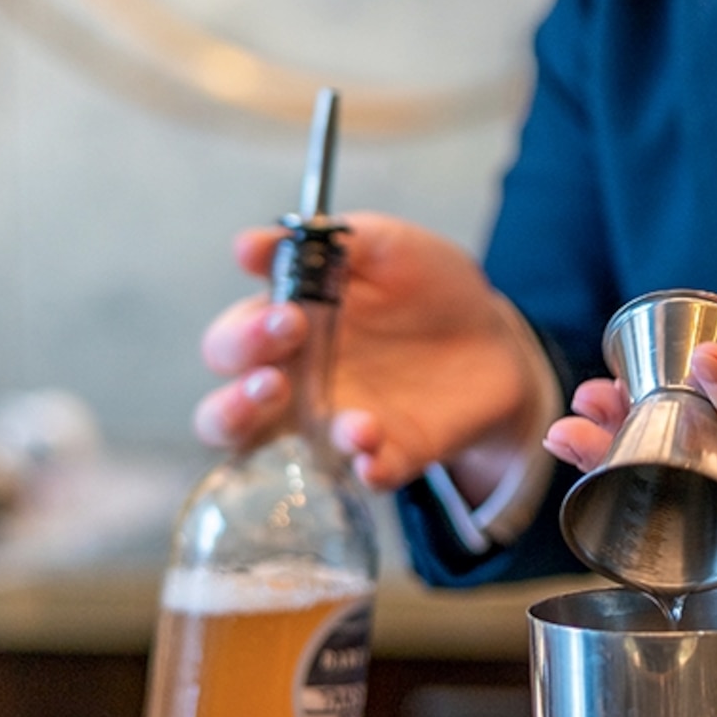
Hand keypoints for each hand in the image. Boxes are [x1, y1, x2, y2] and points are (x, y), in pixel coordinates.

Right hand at [196, 214, 543, 494]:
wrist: (494, 333)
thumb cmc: (426, 286)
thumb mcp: (384, 246)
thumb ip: (325, 242)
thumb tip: (247, 244)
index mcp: (287, 330)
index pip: (230, 345)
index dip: (245, 338)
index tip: (290, 315)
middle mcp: (295, 385)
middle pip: (222, 412)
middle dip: (239, 398)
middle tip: (280, 373)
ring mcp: (335, 424)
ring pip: (269, 457)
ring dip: (291, 441)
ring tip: (345, 419)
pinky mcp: (386, 453)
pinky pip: (362, 473)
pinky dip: (366, 466)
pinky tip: (376, 448)